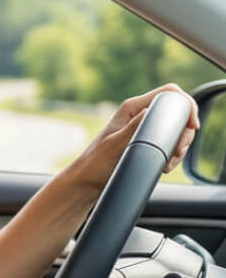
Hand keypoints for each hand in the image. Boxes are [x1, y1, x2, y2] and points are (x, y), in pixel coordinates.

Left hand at [71, 83, 199, 190]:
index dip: (186, 106)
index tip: (191, 126)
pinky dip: (173, 156)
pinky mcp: (147, 144)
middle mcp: (140, 115)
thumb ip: (134, 128)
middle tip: (177, 152)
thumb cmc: (94, 165)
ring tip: (167, 162)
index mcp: (132, 108)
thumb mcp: (115, 145)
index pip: (169, 93)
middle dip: (183, 132)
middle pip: (178, 112)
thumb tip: (152, 112)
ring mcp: (144, 129)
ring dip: (179, 147)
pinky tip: (164, 166)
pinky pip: (171, 144)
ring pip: (177, 130)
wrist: (86, 184)